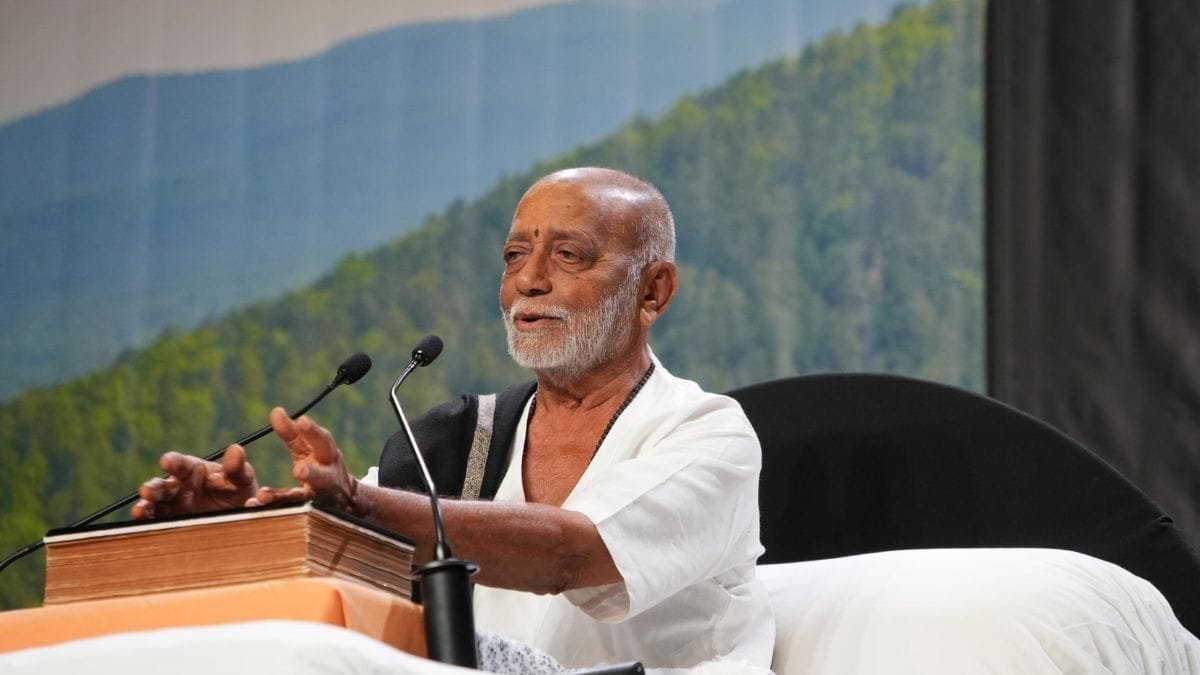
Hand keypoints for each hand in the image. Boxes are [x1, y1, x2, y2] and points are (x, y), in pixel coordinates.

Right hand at [132, 444, 258, 518]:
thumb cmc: (238, 492)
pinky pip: (158, 524)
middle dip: (153, 488)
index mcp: (194, 471)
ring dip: (146, 507)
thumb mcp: (242, 479)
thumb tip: (236, 449)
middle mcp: (179, 488)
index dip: (173, 462)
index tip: (166, 461)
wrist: (241, 518)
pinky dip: (150, 524)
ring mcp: (174, 508)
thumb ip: (237, 468)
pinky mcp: (173, 525)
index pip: (180, 464)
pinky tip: (145, 524)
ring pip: (155, 506)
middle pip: (162, 486)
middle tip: (147, 490)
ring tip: (140, 511)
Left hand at [246, 407, 359, 512]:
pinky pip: (288, 514)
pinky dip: (271, 511)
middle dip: (312, 474)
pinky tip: (254, 505)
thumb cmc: (323, 465)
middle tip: (299, 470)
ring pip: (303, 501)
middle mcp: (327, 480)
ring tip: (263, 495)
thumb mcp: (312, 448)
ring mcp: (318, 500)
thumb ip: (293, 433)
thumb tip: (276, 411)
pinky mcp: (307, 516)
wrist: (346, 499)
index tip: (302, 421)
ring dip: (283, 498)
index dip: (313, 432)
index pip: (323, 442)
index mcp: (328, 457)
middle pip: (322, 477)